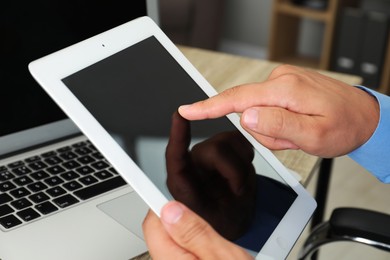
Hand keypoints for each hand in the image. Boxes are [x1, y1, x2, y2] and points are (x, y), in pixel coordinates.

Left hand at [143, 201, 252, 259]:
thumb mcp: (224, 258)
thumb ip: (195, 233)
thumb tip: (171, 210)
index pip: (153, 223)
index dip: (164, 205)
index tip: (176, 195)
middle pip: (161, 234)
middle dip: (181, 224)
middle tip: (207, 229)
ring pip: (171, 246)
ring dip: (187, 237)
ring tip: (212, 246)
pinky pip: (180, 257)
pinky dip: (191, 250)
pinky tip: (209, 256)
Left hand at [165, 112, 256, 239]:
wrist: (234, 224)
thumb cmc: (220, 226)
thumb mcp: (214, 231)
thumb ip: (200, 217)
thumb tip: (177, 205)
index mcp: (182, 186)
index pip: (175, 158)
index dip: (178, 135)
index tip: (180, 115)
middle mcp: (192, 166)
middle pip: (212, 149)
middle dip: (232, 169)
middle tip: (238, 191)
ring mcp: (207, 156)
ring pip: (227, 141)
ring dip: (241, 165)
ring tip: (238, 185)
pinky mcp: (221, 148)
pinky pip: (237, 140)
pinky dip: (245, 155)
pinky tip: (241, 172)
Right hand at [178, 65, 379, 157]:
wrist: (364, 116)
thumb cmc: (344, 126)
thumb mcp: (313, 136)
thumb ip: (277, 125)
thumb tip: (245, 115)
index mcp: (286, 90)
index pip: (237, 99)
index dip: (208, 106)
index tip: (186, 110)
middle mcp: (281, 79)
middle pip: (249, 110)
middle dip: (265, 131)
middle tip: (292, 138)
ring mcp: (283, 80)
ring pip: (258, 112)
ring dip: (274, 129)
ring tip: (298, 131)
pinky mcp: (284, 85)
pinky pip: (267, 108)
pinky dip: (278, 122)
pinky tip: (297, 124)